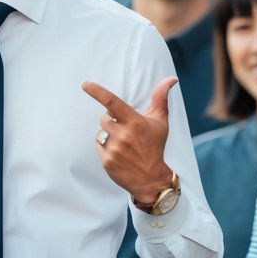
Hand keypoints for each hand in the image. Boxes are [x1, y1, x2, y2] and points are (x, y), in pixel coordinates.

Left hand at [81, 76, 176, 204]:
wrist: (151, 178)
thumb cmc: (155, 146)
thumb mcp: (160, 122)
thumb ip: (160, 98)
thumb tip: (171, 79)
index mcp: (134, 122)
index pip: (112, 102)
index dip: (97, 92)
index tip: (85, 84)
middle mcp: (123, 134)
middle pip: (104, 118)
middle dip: (112, 122)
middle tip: (125, 132)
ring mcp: (114, 148)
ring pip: (100, 133)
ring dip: (108, 135)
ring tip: (123, 144)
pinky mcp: (107, 160)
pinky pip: (98, 146)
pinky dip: (105, 148)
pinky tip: (118, 154)